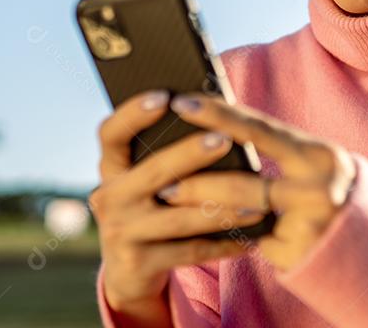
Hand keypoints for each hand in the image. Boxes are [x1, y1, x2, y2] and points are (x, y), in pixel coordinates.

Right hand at [89, 90, 266, 315]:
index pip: (111, 134)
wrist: (129, 269)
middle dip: (191, 154)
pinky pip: (190, 251)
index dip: (133, 113)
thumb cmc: (151, 205)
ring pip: (179, 217)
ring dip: (222, 209)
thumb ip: (164, 153)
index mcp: (111, 168)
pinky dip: (223, 244)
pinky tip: (250, 237)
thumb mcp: (146, 179)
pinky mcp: (137, 263)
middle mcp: (109, 197)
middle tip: (225, 140)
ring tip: (258, 199)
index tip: (165, 97)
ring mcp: (120, 232)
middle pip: (153, 171)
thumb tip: (215, 116)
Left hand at [159, 92, 357, 272]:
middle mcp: (319, 189)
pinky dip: (228, 234)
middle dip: (196, 180)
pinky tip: (202, 230)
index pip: (260, 129)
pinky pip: (251, 242)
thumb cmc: (326, 187)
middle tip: (161, 177)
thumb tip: (218, 127)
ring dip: (200, 208)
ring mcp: (310, 226)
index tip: (183, 102)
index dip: (219, 115)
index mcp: (320, 155)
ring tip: (170, 199)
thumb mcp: (311, 162)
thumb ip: (276, 147)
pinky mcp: (299, 255)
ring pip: (240, 215)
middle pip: (243, 183)